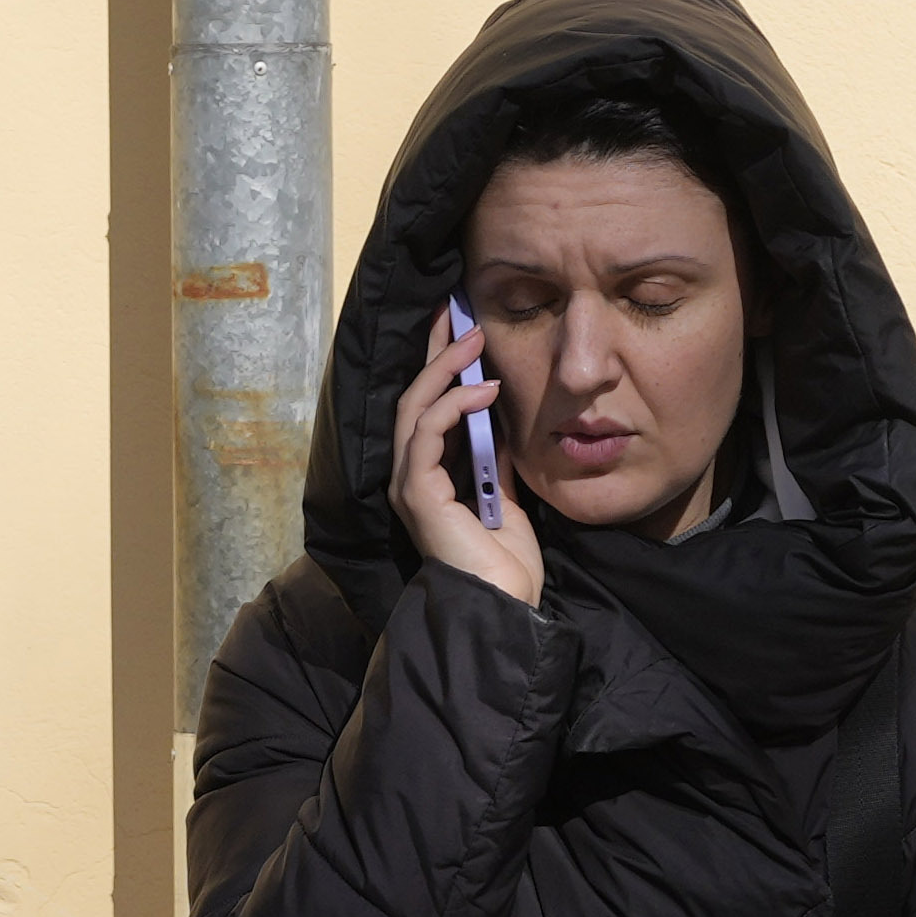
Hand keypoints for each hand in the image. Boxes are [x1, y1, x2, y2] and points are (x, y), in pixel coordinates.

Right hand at [399, 304, 541, 607]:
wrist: (505, 603)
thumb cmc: (505, 561)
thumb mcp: (506, 491)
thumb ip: (494, 455)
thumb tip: (497, 414)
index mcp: (427, 475)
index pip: (426, 407)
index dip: (439, 365)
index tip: (460, 327)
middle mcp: (409, 475)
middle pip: (412, 397)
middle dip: (435, 352)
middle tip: (459, 313)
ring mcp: (409, 483)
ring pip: (415, 408)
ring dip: (445, 368)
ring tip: (476, 340)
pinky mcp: (417, 492)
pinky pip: (427, 433)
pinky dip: (454, 405)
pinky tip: (485, 390)